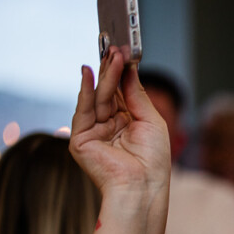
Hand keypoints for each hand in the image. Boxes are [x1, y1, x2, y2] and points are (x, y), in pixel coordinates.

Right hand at [69, 47, 170, 197]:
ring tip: (111, 55)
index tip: (125, 52)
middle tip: (116, 48)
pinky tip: (88, 72)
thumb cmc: (153, 160)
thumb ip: (136, 94)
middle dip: (112, 70)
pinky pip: (83, 109)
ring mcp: (94, 132)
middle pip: (109, 92)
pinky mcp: (81, 139)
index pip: (122, 93)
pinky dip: (85, 90)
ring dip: (104, 76)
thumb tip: (129, 68)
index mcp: (128, 123)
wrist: (142, 185)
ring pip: (98, 97)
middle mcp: (110, 126)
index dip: (123, 73)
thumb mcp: (151, 120)